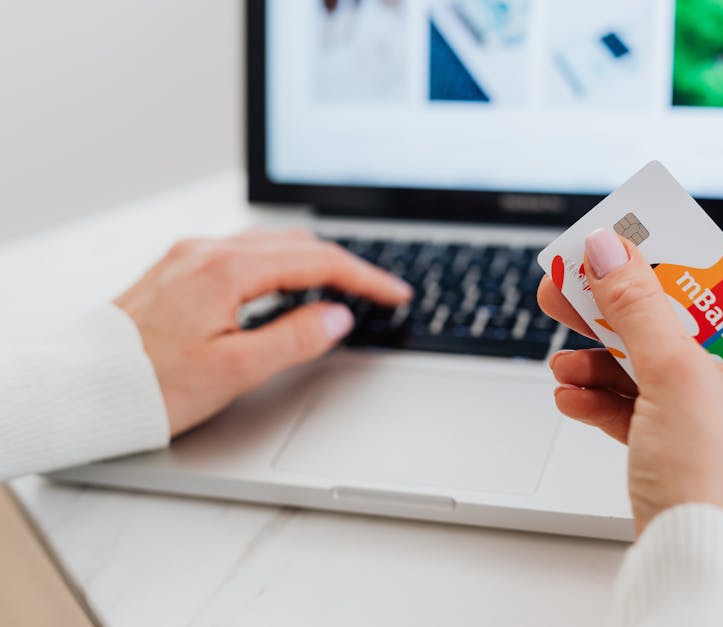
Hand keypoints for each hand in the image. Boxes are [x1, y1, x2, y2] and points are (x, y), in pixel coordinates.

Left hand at [115, 229, 411, 436]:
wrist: (82, 385)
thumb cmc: (148, 385)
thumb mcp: (234, 370)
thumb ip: (294, 338)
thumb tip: (338, 316)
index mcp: (226, 271)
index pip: (317, 263)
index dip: (365, 278)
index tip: (395, 294)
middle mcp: (208, 252)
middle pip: (298, 244)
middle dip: (346, 265)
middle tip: (379, 291)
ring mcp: (191, 256)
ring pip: (272, 244)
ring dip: (314, 261)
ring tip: (344, 288)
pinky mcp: (180, 267)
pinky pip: (245, 252)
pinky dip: (282, 264)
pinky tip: (289, 285)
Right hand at [538, 228, 722, 549]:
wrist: (695, 571)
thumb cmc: (716, 488)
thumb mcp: (675, 377)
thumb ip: (639, 307)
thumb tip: (611, 252)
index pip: (721, 297)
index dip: (668, 268)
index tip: (626, 248)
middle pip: (675, 333)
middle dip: (616, 318)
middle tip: (575, 290)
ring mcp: (718, 429)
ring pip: (651, 374)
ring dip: (601, 366)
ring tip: (562, 362)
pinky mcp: (684, 455)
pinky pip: (641, 412)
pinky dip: (605, 402)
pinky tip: (572, 397)